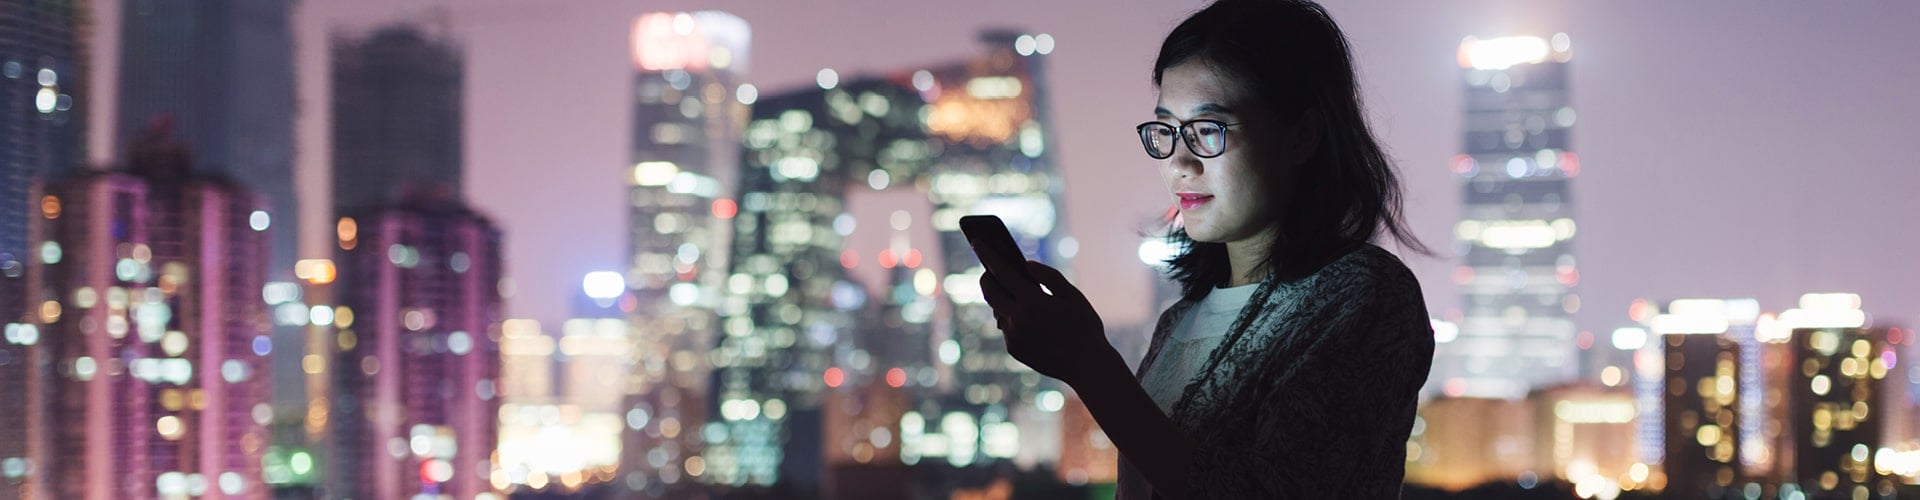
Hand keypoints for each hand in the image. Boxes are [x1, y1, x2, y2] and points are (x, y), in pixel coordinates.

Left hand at [977, 257, 1113, 386]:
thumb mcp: (1072, 295)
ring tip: (1011, 291)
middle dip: (987, 278)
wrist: (1088, 366)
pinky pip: (1008, 329)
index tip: (976, 241)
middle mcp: (1018, 319)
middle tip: (991, 269)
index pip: (1002, 272)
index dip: (987, 254)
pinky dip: (1014, 320)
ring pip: (999, 311)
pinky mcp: (1014, 350)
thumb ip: (1049, 276)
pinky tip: (1026, 317)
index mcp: (1032, 301)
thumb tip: (1026, 265)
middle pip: (990, 292)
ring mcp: (1014, 337)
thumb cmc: (1085, 326)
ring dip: (1003, 300)